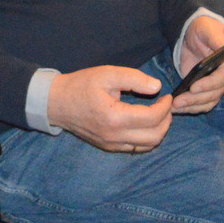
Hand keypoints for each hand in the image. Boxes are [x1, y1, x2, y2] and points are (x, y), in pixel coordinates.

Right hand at [48, 66, 172, 152]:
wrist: (56, 103)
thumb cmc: (81, 85)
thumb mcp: (107, 74)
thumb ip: (134, 78)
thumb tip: (157, 87)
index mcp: (114, 117)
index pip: (152, 118)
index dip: (165, 107)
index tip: (167, 96)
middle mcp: (114, 136)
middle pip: (154, 137)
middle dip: (166, 121)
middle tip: (166, 106)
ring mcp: (111, 145)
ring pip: (147, 146)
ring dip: (158, 131)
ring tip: (158, 115)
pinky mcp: (108, 147)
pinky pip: (135, 148)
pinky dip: (146, 138)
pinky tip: (144, 123)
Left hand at [174, 15, 223, 114]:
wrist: (196, 34)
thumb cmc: (204, 29)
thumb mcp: (208, 28)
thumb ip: (214, 37)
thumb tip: (221, 48)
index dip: (210, 84)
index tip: (194, 87)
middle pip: (216, 93)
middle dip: (196, 98)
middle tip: (178, 101)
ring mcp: (218, 84)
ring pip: (209, 101)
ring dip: (193, 106)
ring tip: (175, 107)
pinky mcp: (207, 89)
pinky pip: (203, 103)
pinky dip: (191, 108)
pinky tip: (178, 109)